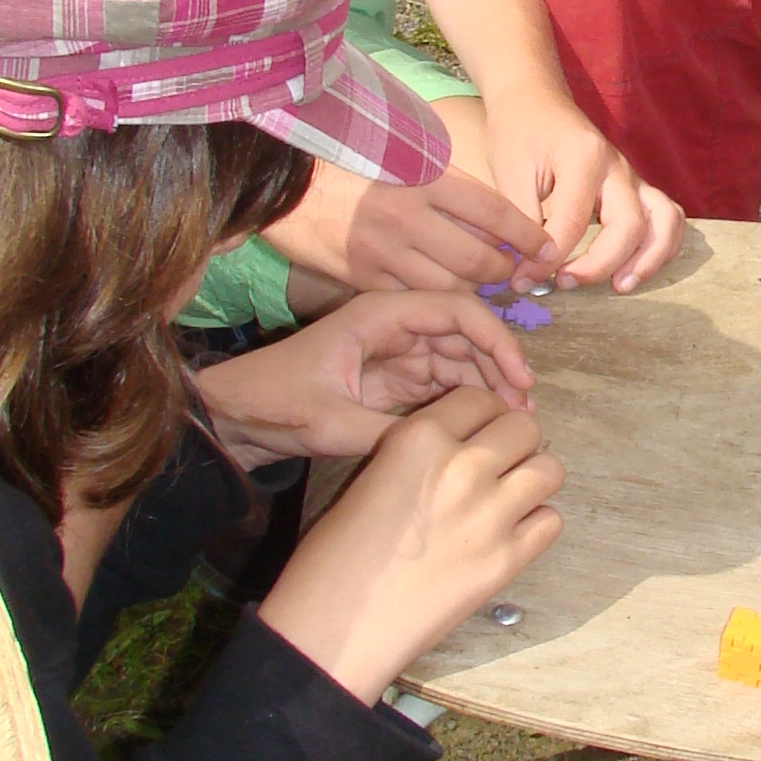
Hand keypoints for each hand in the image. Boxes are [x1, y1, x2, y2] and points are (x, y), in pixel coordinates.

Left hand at [197, 288, 533, 465]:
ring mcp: (396, 352)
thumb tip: (443, 449)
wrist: (236, 415)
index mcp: (380, 315)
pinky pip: (443, 382)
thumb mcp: (330, 422)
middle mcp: (394, 326)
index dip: (496, 340)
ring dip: (488, 386)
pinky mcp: (393, 380)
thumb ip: (388, 433)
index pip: (456, 310)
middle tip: (524, 412)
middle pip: (465, 334)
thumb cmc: (273, 403)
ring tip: (514, 422)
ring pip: (460, 360)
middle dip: (499, 367)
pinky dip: (468, 400)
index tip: (519, 380)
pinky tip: (487, 425)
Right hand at [259, 390, 563, 707]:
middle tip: (496, 465)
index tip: (478, 431)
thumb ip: (421, 453)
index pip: (479, 398)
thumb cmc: (334, 558)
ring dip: (532, 479)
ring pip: (549, 470)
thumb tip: (462, 447)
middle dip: (513, 442)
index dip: (482, 414)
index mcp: (418, 439)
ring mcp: (491, 516)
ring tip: (508, 496)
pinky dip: (536, 524)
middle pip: (524, 428)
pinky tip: (509, 533)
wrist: (337, 631)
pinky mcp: (508, 561)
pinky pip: (551, 521)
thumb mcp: (371, 478)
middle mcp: (462, 469)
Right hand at [263, 114, 555, 293]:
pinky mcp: (363, 279)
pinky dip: (438, 300)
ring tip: (483, 283)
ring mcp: (384, 252)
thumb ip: (452, 185)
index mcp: (424, 179)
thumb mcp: (407, 157)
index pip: (495, 213)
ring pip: (452, 288)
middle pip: (480, 261)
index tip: (547, 246)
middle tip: (515, 270)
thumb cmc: (354, 162)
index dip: (529, 236)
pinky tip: (445, 293)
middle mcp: (407, 217)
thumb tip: (500, 220)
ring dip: (476, 291)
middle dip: (507, 271)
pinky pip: (416, 298)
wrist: (285, 180)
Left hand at [482, 83, 683, 289]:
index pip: (572, 222)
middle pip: (629, 225)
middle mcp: (617, 167)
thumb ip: (522, 222)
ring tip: (619, 287)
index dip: (547, 259)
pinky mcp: (637, 187)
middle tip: (563, 283)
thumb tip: (528, 271)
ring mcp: (633, 177)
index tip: (522, 278)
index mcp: (583, 158)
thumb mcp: (509, 173)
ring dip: (648, 260)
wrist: (535, 99)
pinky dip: (662, 247)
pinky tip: (636, 269)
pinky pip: (668, 218)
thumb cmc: (518, 133)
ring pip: (663, 222)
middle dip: (599, 265)